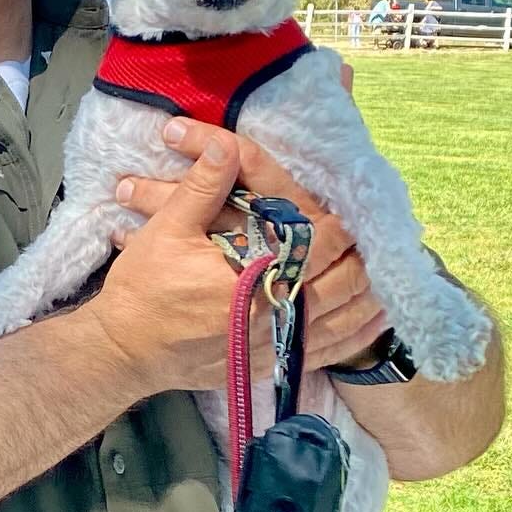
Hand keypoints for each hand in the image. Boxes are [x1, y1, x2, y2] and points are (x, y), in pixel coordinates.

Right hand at [96, 116, 387, 392]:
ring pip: (344, 322)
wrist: (124, 351)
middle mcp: (272, 317)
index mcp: (251, 279)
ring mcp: (274, 348)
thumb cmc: (143, 290)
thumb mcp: (165, 230)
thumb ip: (203, 187)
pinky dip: (355, 334)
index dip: (342, 228)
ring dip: (369, 296)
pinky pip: (328, 353)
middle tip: (378, 237)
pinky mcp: (270, 366)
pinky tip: (370, 317)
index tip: (355, 210)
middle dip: (363, 259)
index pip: (316, 249)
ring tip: (388, 272)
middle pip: (341, 287)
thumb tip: (227, 144)